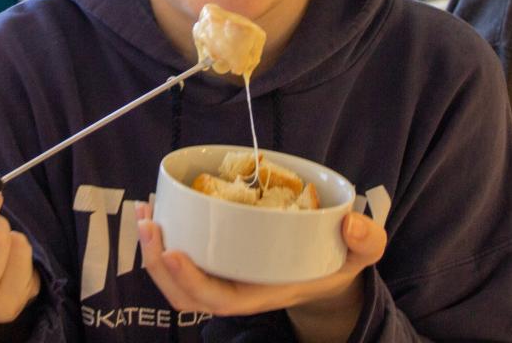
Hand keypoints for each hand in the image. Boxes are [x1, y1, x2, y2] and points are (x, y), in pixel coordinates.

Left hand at [135, 201, 386, 318]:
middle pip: (185, 294)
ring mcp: (222, 278)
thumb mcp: (362, 254)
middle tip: (148, 222)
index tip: (175, 252)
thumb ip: (367, 240)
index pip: (220, 299)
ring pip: (175, 281)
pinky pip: (180, 261)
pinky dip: (162, 241)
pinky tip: (155, 212)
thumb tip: (351, 223)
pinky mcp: (214, 261)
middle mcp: (236, 290)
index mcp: (263, 293)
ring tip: (144, 213)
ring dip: (153, 251)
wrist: (326, 270)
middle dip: (159, 262)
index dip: (192, 281)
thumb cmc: (336, 261)